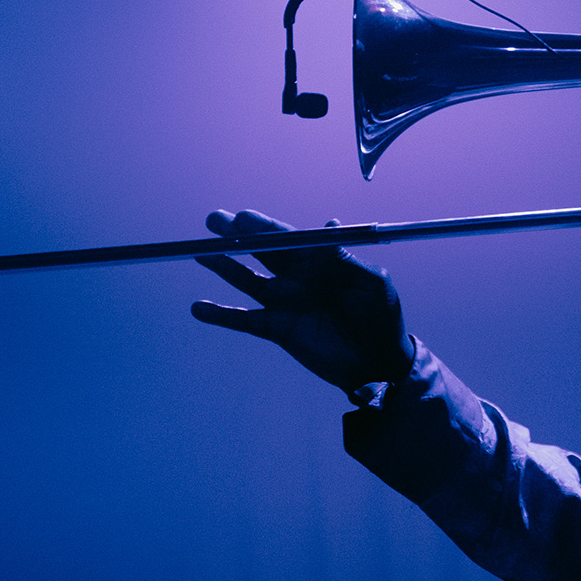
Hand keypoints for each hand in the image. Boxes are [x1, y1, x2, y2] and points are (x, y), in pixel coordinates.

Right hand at [191, 209, 413, 394]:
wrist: (379, 362)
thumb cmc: (382, 317)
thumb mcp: (372, 283)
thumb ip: (346, 258)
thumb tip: (329, 224)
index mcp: (321, 260)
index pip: (288, 237)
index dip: (264, 226)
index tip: (242, 217)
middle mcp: (298, 276)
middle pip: (261, 251)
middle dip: (237, 235)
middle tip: (213, 220)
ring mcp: (285, 302)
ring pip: (247, 279)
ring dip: (224, 266)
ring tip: (199, 254)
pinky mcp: (277, 329)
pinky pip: (244, 320)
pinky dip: (221, 314)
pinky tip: (199, 308)